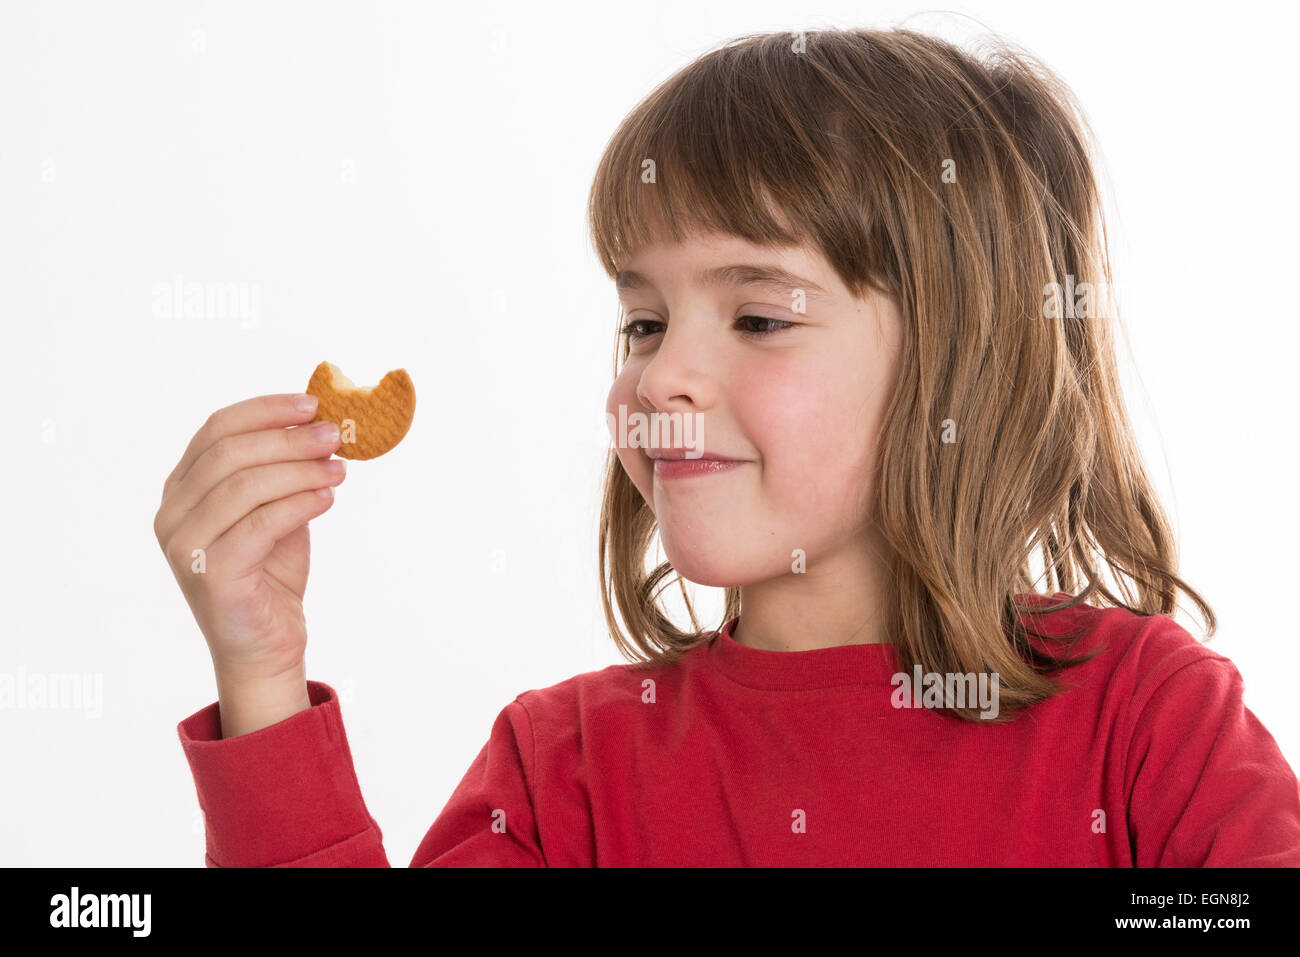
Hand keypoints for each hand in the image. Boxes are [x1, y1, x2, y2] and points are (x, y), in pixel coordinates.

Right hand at [153, 393, 345, 683]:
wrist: (265, 644)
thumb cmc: (269, 574)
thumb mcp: (276, 509)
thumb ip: (283, 471)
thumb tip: (320, 424)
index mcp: (182, 489)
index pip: (216, 430)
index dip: (265, 410)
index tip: (312, 404)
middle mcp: (172, 514)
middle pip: (230, 453)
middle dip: (288, 438)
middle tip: (334, 435)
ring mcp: (185, 545)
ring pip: (245, 486)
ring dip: (300, 470)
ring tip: (340, 469)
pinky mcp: (209, 574)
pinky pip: (260, 524)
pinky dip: (299, 504)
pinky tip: (327, 498)